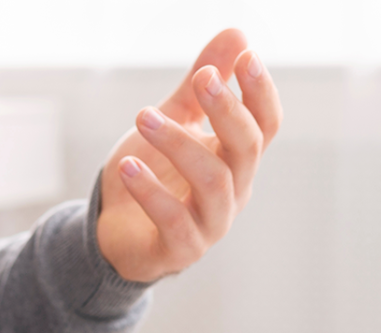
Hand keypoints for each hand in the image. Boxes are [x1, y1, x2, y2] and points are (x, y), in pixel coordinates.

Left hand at [96, 28, 282, 281]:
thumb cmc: (153, 175)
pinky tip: (128, 165)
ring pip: (212, 181)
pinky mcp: (181, 249)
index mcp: (236, 160)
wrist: (116, 232)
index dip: (260, 93)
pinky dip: (150, 191)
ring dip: (178, 144)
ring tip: (143, 117)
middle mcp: (233, 192)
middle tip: (202, 78)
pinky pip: (173, 220)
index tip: (246, 57)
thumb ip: (200, 86)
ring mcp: (210, 224)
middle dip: (227, 110)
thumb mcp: (174, 121)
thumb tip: (238, 35)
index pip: (265, 126)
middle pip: (246, 149)